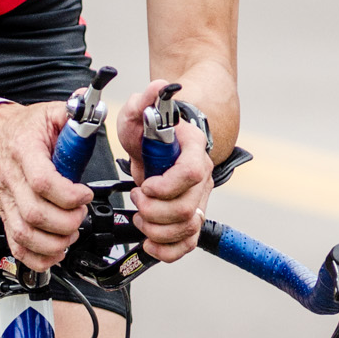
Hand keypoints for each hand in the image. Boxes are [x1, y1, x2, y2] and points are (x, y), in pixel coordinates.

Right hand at [0, 100, 91, 271]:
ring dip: (54, 242)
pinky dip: (38, 258)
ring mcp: (7, 202)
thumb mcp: (51, 112)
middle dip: (66, 222)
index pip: (42, 181)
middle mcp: (12, 180)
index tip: (85, 194)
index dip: (68, 195)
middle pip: (35, 214)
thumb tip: (94, 108)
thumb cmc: (24, 129)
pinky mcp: (7, 216)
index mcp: (24, 152)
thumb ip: (75, 113)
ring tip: (71, 233)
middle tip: (81, 214)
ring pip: (24, 235)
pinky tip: (56, 251)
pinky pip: (16, 246)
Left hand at [115, 79, 212, 262]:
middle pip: (187, 208)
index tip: (144, 185)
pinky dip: (167, 250)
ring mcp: (197, 200)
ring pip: (187, 228)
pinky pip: (187, 245)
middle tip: (136, 198)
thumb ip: (145, 99)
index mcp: (193, 152)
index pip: (191, 174)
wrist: (160, 144)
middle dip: (154, 210)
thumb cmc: (151, 131)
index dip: (165, 186)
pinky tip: (149, 242)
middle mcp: (201, 178)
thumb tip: (158, 87)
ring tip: (140, 215)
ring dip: (156, 229)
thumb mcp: (138, 112)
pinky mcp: (189, 219)